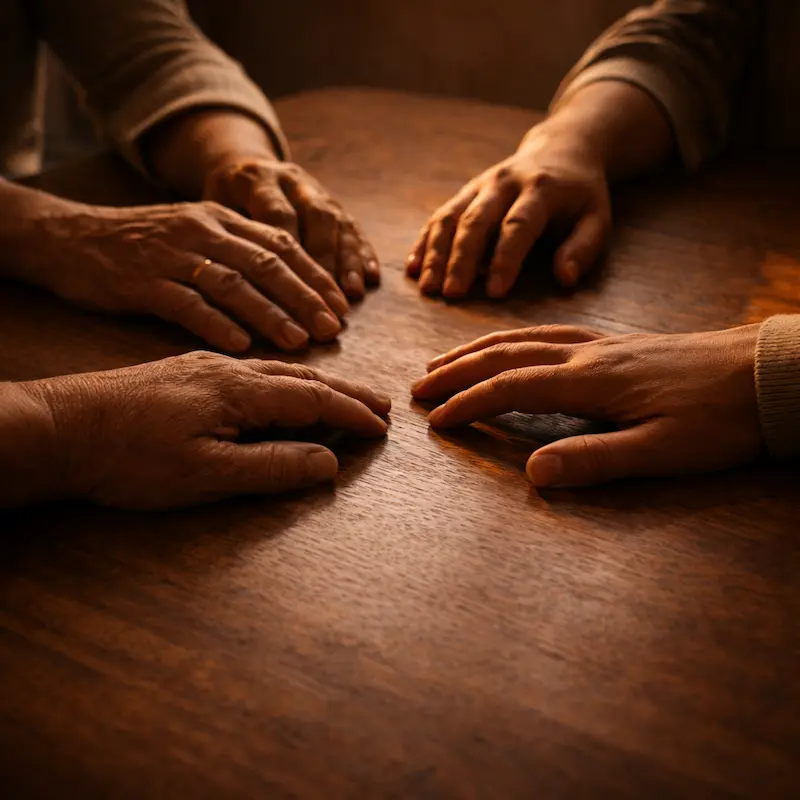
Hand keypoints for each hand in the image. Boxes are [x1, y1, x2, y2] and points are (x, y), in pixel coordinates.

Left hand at [22, 353, 390, 508]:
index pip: (314, 399)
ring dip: (319, 383)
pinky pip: (255, 370)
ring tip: (345, 396)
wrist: (61, 427)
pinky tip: (282, 390)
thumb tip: (328, 464)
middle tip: (382, 404)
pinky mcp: (189, 372)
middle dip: (347, 391)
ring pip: (279, 369)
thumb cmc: (131, 457)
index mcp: (240, 390)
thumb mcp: (206, 473)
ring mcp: (207, 366)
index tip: (383, 427)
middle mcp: (230, 369)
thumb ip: (271, 467)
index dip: (352, 413)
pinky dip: (286, 380)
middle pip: (304, 376)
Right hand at [25, 199, 351, 352]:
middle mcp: (202, 231)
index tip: (342, 305)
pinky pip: (185, 303)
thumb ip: (239, 252)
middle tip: (333, 328)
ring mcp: (172, 255)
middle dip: (304, 297)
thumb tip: (291, 286)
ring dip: (269, 314)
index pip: (281, 245)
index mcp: (221, 218)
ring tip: (300, 341)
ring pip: (232, 283)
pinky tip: (240, 347)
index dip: (315, 276)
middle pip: (265, 264)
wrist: (71, 237)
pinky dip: (216, 325)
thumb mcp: (196, 232)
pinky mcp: (142, 281)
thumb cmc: (144, 244)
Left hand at [203, 156, 379, 298]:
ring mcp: (315, 188)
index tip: (293, 288)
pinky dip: (362, 252)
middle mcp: (290, 179)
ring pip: (337, 220)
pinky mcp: (333, 201)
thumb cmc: (220, 205)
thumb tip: (238, 289)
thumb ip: (228, 241)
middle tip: (328, 297)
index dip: (289, 252)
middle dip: (325, 258)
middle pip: (315, 216)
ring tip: (352, 293)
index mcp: (256, 179)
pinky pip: (352, 225)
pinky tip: (370, 277)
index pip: (277, 215)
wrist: (240, 168)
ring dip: (347, 259)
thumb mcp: (211, 213)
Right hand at [406, 123, 610, 297]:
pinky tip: (414, 269)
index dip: (505, 259)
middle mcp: (505, 183)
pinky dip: (425, 242)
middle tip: (450, 294)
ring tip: (426, 287)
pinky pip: (439, 216)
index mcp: (541, 189)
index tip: (495, 292)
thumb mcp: (596, 219)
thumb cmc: (580, 196)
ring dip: (435, 253)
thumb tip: (565, 279)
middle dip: (461, 259)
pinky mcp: (465, 192)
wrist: (560, 149)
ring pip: (450, 217)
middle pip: (476, 220)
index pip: (518, 225)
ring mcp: (480, 185)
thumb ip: (583, 249)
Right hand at [412, 324, 762, 486]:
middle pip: (505, 354)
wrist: (769, 373)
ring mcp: (601, 343)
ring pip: (523, 337)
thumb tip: (532, 474)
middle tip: (418, 385)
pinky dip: (514, 337)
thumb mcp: (662, 451)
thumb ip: (595, 460)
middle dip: (457, 370)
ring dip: (478, 349)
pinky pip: (548, 331)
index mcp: (590, 381)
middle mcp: (586, 354)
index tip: (435, 421)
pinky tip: (512, 344)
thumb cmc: (718, 418)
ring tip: (446, 361)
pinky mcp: (617, 342)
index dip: (468, 404)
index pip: (511, 388)